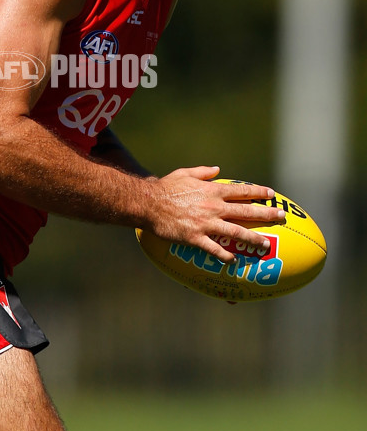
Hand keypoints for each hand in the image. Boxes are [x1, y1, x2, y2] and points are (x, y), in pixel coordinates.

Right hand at [145, 165, 284, 262]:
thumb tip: (217, 170)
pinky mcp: (196, 238)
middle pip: (246, 211)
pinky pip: (215, 249)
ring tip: (266, 244)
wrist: (149, 203)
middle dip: (266, 214)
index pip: (241, 191)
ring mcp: (206, 224)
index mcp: (212, 191)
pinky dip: (225, 256)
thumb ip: (203, 172)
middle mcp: (214, 207)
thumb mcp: (185, 173)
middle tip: (281, 217)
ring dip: (253, 238)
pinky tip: (234, 261)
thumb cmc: (166, 187)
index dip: (258, 192)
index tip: (271, 194)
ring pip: (236, 232)